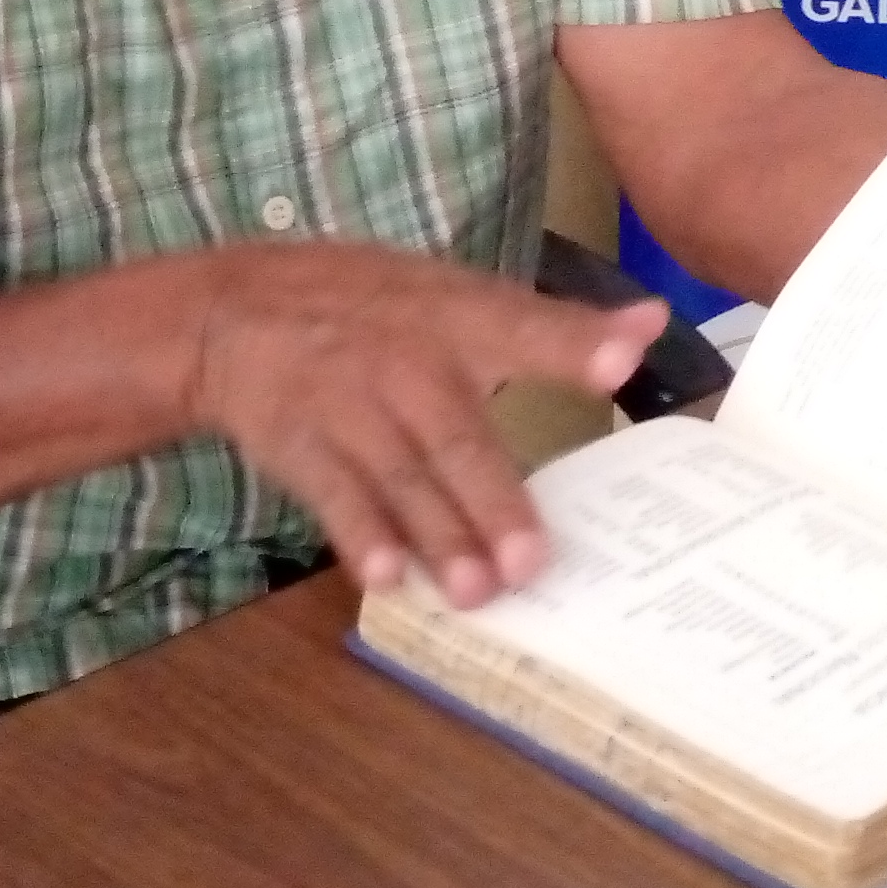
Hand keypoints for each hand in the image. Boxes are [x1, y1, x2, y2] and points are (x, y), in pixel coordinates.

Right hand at [183, 243, 666, 606]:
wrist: (233, 310)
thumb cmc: (375, 307)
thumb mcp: (457, 294)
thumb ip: (552, 325)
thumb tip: (654, 323)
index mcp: (456, 318)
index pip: (524, 327)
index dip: (573, 343)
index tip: (625, 359)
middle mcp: (406, 363)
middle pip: (456, 436)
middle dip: (493, 501)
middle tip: (532, 563)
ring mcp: (349, 406)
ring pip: (401, 478)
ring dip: (438, 536)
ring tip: (477, 593)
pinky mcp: (301, 446)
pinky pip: (334, 496)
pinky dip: (360, 536)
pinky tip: (388, 578)